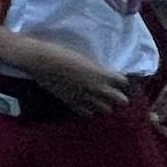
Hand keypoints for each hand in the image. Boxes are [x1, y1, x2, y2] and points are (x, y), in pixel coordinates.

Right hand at [14, 41, 136, 118]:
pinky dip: (89, 109)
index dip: (124, 82)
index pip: (125, 82)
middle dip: (120, 97)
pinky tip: (85, 103)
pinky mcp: (72, 103)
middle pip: (122, 101)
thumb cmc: (62, 52)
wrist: (41, 60)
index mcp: (103, 74)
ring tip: (100, 99)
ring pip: (106, 110)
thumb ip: (98, 70)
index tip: (121, 81)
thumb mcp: (86, 59)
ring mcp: (85, 98)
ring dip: (105, 104)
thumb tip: (105, 75)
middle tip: (114, 93)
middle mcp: (98, 88)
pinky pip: (88, 113)